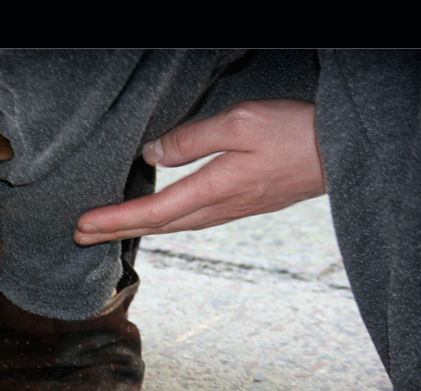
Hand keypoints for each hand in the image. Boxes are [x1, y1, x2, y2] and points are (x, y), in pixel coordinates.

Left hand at [74, 100, 326, 244]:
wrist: (341, 155)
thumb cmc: (294, 133)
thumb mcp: (240, 123)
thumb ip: (192, 140)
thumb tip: (152, 154)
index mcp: (214, 190)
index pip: (152, 211)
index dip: (113, 219)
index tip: (82, 225)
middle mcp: (218, 209)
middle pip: (156, 226)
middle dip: (114, 232)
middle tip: (79, 237)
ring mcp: (230, 212)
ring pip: (172, 227)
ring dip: (136, 229)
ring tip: (107, 231)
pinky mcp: (240, 206)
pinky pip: (190, 221)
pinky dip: (162, 223)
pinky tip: (157, 220)